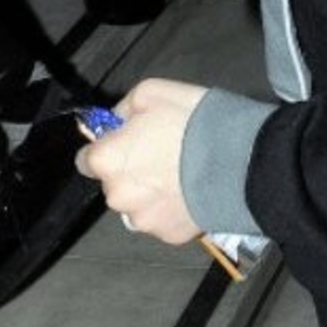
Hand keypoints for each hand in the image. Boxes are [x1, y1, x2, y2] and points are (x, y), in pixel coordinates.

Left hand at [75, 77, 206, 245]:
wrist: (240, 160)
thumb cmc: (193, 121)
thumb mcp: (152, 92)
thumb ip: (124, 109)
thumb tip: (117, 121)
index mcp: (107, 160)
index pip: (86, 159)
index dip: (107, 147)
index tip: (127, 140)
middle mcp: (117, 196)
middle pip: (115, 183)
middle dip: (132, 171)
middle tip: (162, 153)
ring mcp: (143, 220)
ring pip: (138, 205)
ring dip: (151, 192)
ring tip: (182, 174)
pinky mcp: (169, 235)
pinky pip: (163, 219)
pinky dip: (174, 208)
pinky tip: (193, 191)